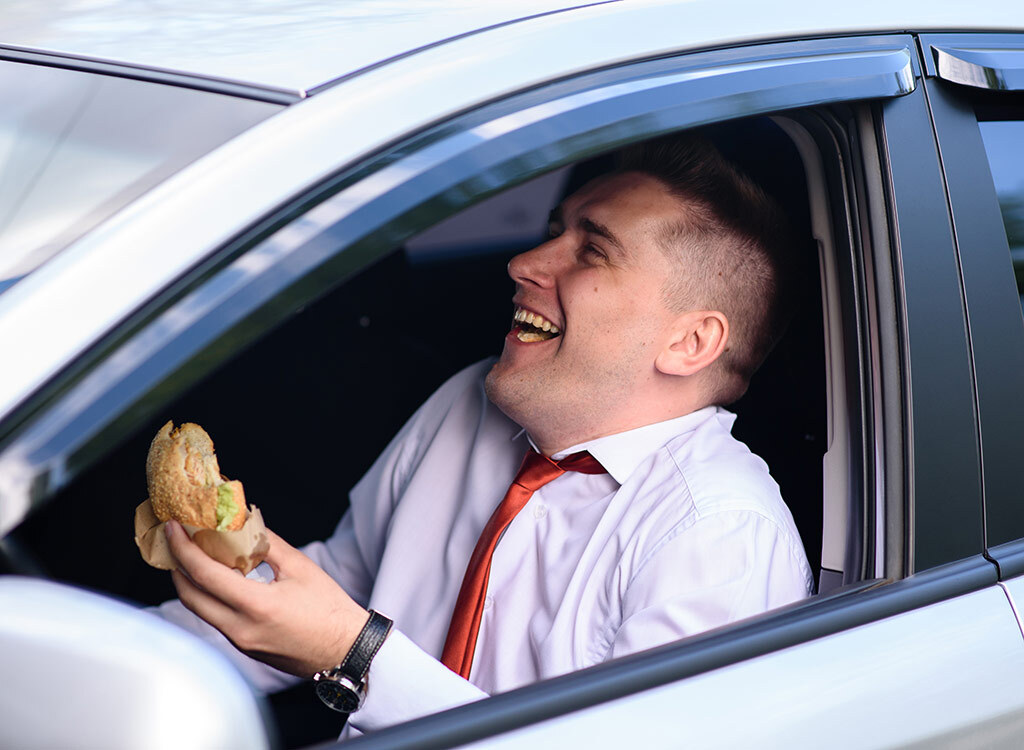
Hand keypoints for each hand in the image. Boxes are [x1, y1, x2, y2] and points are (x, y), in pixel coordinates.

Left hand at [165, 519, 369, 676]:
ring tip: (192, 556)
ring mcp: (240, 642)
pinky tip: (216, 580)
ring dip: (190, 582)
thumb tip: (246, 524)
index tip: (173, 528)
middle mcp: (241, 628)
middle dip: (177, 565)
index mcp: (256, 606)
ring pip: (200, 610)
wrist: (344, 650)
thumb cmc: (329, 609)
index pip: (205, 575)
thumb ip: (268, 545)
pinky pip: (215, 619)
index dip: (184, 549)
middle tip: (175, 541)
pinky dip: (208, 596)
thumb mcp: (300, 568)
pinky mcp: (244, 647)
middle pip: (190, 596)